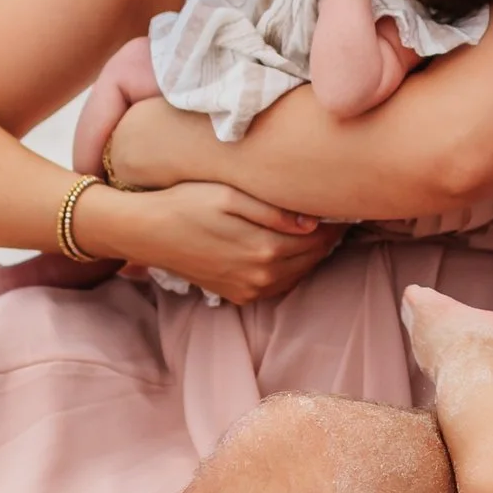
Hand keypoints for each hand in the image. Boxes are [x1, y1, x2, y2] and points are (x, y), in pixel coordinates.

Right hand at [86, 181, 343, 303]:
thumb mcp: (229, 197)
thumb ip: (272, 211)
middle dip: (328, 237)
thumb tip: (312, 222)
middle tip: (339, 213)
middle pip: (314, 258)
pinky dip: (292, 268)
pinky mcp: (238, 295)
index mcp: (265, 250)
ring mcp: (250, 290)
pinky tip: (291, 247)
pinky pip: (279, 285)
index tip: (345, 203)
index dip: (336, 220)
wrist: (147, 232)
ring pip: (300, 273)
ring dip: (312, 253)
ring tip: (320, 228)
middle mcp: (262, 277)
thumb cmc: (186, 203)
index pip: (320, 237)